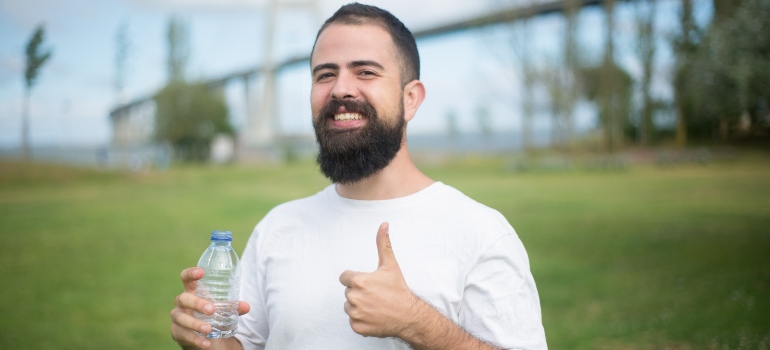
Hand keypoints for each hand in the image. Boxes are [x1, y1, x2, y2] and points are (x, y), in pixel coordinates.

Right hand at [170, 267, 250, 348]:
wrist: (201, 333)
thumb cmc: (209, 314)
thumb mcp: (221, 309)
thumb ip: (232, 307)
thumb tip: (246, 306)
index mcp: (191, 291)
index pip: (186, 278)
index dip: (190, 273)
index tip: (201, 272)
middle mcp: (181, 302)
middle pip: (184, 299)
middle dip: (197, 304)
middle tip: (211, 310)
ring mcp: (178, 317)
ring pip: (181, 318)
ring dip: (195, 324)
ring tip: (208, 330)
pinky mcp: (177, 332)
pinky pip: (184, 335)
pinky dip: (196, 339)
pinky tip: (206, 344)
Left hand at [339, 222, 419, 337]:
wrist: (409, 315)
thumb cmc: (399, 289)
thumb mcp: (390, 265)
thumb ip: (383, 244)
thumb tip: (384, 224)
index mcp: (358, 281)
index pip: (345, 277)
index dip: (357, 278)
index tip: (369, 283)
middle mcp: (354, 297)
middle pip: (348, 292)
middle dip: (359, 292)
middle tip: (376, 295)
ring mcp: (355, 314)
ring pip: (349, 306)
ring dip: (359, 306)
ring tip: (375, 305)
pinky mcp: (357, 327)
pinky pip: (353, 321)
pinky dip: (362, 320)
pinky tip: (374, 316)